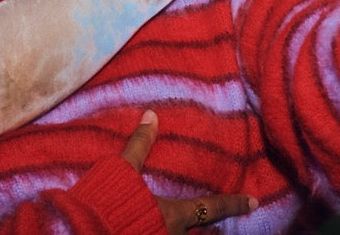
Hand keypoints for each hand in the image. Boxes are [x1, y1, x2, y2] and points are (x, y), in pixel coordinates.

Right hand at [120, 111, 254, 232]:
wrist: (86, 232)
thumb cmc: (112, 203)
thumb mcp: (124, 170)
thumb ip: (139, 145)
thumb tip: (151, 115)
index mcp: (174, 215)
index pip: (211, 208)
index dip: (233, 204)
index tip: (253, 202)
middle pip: (201, 234)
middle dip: (212, 232)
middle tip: (221, 228)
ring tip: (192, 232)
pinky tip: (157, 233)